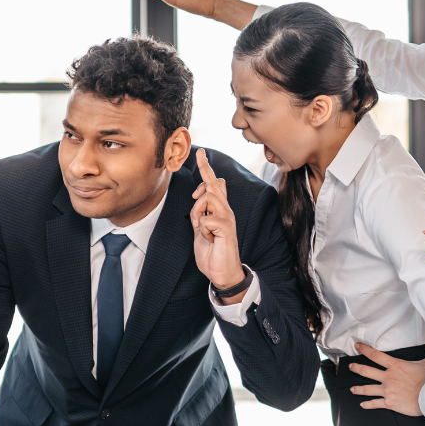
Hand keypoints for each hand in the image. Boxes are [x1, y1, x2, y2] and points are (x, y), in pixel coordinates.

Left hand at [190, 149, 244, 303]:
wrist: (221, 273)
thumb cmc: (212, 252)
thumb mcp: (202, 230)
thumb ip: (201, 213)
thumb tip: (202, 196)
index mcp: (219, 210)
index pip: (214, 184)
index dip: (207, 169)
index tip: (201, 153)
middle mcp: (225, 211)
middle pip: (214, 183)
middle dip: (205, 167)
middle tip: (199, 152)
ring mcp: (227, 218)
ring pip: (208, 198)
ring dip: (197, 211)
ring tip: (199, 226)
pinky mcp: (226, 228)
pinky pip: (207, 219)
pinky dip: (202, 229)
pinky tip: (208, 238)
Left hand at [348, 343, 424, 416]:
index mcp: (395, 366)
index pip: (375, 355)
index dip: (364, 349)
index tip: (357, 346)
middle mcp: (388, 377)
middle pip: (366, 371)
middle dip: (356, 368)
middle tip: (350, 366)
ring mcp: (387, 391)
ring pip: (367, 389)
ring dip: (358, 388)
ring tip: (352, 389)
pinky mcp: (389, 403)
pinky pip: (375, 404)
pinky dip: (367, 405)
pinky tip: (362, 405)